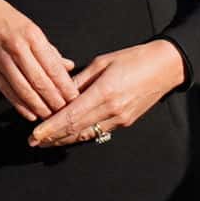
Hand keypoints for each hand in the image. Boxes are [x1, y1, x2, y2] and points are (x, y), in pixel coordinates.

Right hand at [0, 0, 79, 120]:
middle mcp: (17, 48)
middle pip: (40, 81)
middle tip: (65, 112)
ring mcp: (1, 60)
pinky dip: (20, 105)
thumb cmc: (3, 18)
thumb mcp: (30, 27)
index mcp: (32, 36)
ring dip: (38, 106)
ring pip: (23, 89)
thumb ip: (49, 50)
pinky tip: (30, 114)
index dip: (65, 86)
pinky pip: (7, 91)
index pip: (53, 67)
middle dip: (54, 100)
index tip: (74, 98)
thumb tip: (68, 66)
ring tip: (50, 115)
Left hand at [29, 39, 184, 147]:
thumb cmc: (133, 58)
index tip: (34, 134)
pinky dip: (80, 135)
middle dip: (52, 138)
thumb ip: (79, 81)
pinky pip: (97, 132)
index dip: (50, 128)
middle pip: (75, 130)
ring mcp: (120, 119)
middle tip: (33, 142)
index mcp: (104, 93)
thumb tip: (58, 94)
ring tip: (46, 141)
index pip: (71, 116)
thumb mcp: (101, 62)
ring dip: (65, 140)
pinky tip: (68, 135)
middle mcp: (112, 110)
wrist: (165, 67)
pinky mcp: (125, 122)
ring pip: (86, 135)